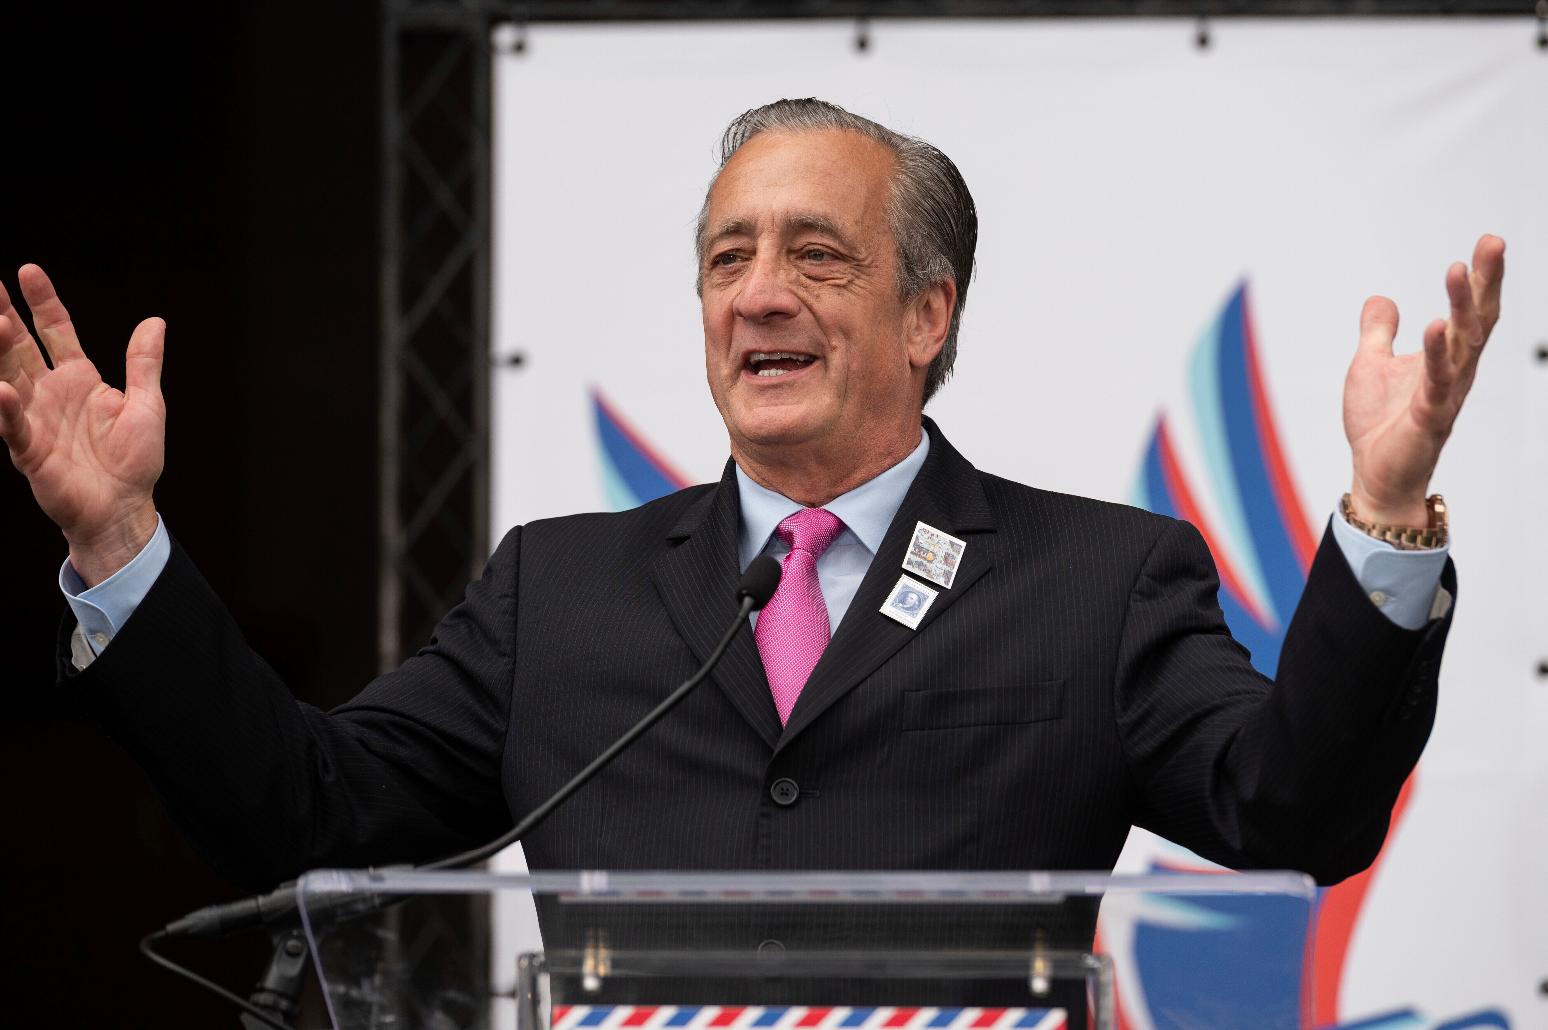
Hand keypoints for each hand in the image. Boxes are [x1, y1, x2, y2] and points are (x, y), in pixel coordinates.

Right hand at [0, 265, 165, 584]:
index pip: (55, 331)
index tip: (27, 271)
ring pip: (9, 377)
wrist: (125, 508)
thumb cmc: (134, 462)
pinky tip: (2, 388)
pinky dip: (7, 407)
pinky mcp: (29, 450)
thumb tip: (155, 322)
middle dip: (6, 317)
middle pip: (21, 347)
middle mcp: (51, 393)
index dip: (43, 302)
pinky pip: (13, 425)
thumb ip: (144, 364)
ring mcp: (36, 419)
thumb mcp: (147, 405)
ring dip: (0, 352)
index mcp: (80, 379)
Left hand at [1343, 234, 1504, 526]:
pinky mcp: (1428, 415)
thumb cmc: (1381, 423)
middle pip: (1478, 318)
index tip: (1489, 242)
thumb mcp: (1371, 364)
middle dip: (1485, 281)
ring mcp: (1445, 392)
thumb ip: (1378, 332)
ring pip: (1462, 343)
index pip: (1471, 310)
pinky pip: (1436, 380)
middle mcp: (1456, 370)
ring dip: (1461, 306)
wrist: (1376, 474)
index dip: (1481, 278)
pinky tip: (1436, 325)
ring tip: (1458, 270)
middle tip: (1492, 243)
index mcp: (1447, 357)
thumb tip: (1380, 299)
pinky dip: (1437, 352)